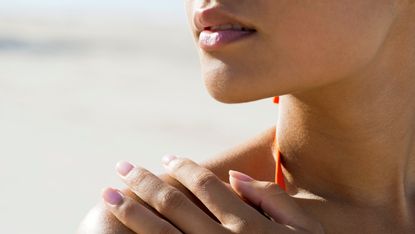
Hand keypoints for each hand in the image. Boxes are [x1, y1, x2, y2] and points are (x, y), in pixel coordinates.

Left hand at [102, 155, 323, 233]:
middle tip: (121, 167)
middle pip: (174, 204)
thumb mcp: (306, 230)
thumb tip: (233, 177)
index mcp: (249, 225)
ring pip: (159, 233)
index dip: (183, 167)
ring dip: (131, 211)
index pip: (205, 185)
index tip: (165, 157)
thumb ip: (274, 199)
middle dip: (144, 182)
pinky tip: (122, 230)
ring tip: (108, 194)